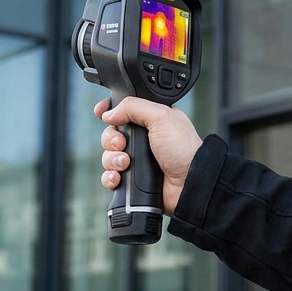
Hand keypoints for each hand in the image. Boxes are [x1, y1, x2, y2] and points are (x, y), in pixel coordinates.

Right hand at [96, 97, 202, 214]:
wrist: (189, 183)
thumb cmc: (184, 150)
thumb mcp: (161, 116)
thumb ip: (133, 107)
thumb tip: (109, 113)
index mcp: (151, 120)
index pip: (123, 110)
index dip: (109, 110)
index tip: (101, 112)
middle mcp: (143, 139)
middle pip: (111, 134)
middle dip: (111, 139)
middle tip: (122, 143)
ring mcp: (137, 160)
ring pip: (108, 156)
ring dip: (112, 159)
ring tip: (125, 163)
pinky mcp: (132, 180)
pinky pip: (109, 177)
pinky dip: (110, 177)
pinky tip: (118, 177)